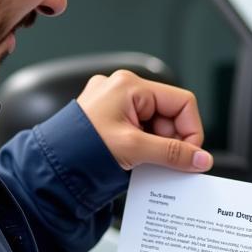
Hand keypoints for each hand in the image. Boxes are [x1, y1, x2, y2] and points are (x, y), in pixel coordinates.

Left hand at [76, 71, 212, 172]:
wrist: (51, 166)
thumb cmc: (81, 149)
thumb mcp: (134, 149)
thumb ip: (172, 154)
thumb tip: (201, 159)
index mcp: (130, 86)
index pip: (182, 102)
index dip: (191, 130)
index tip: (189, 155)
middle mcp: (122, 89)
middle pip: (169, 114)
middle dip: (171, 140)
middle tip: (164, 162)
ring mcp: (115, 103)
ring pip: (155, 124)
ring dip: (157, 146)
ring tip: (144, 162)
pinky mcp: (109, 118)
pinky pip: (140, 129)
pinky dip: (145, 146)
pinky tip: (137, 160)